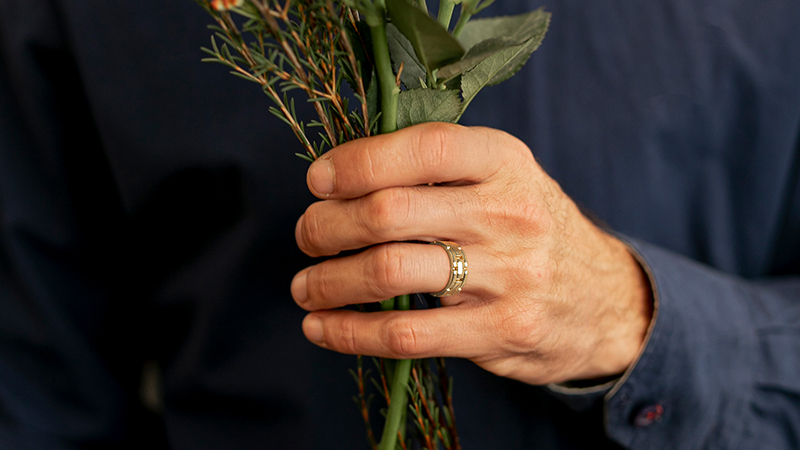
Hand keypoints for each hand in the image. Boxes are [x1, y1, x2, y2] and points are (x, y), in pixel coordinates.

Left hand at [290, 123, 652, 384]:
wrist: (605, 299)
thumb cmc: (530, 230)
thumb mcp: (503, 179)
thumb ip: (439, 170)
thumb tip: (342, 173)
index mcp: (505, 161)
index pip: (423, 148)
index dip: (357, 162)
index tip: (318, 181)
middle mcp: (509, 212)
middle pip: (390, 212)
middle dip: (326, 225)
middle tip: (307, 236)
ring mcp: (509, 274)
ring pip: (389, 271)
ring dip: (328, 280)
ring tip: (306, 286)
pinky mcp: (501, 330)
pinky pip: (406, 334)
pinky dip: (350, 332)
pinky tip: (323, 327)